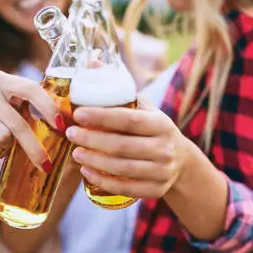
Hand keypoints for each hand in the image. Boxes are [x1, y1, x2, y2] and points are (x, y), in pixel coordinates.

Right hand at [0, 71, 57, 169]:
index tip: (61, 126)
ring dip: (9, 146)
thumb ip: (31, 107)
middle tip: (47, 165)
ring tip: (2, 140)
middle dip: (34, 148)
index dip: (48, 108)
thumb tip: (66, 126)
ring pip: (4, 138)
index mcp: (3, 80)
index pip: (31, 89)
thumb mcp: (8, 104)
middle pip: (18, 123)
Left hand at [65, 97, 189, 197]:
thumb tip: (93, 63)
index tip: (78, 113)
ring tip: (75, 153)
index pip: (129, 119)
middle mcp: (165, 149)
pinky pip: (126, 188)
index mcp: (162, 124)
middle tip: (71, 133)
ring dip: (95, 161)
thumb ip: (121, 90)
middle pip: (122, 146)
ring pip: (123, 168)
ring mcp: (162, 172)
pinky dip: (104, 181)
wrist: (181, 162)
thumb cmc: (153, 131)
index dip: (102, 117)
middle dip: (92, 140)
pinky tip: (87, 172)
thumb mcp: (146, 110)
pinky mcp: (156, 190)